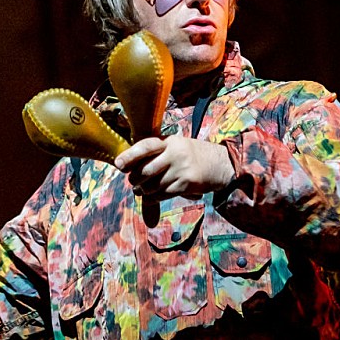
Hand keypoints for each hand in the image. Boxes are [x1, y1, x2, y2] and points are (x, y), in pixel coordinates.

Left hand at [113, 135, 233, 200]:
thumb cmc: (191, 155)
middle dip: (135, 180)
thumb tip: (130, 170)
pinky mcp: (187, 184)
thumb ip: (156, 155)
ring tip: (144, 190)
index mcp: (169, 141)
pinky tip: (153, 196)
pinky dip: (154, 198)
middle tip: (134, 182)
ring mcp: (182, 169)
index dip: (130, 155)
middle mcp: (175, 153)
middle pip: (146, 170)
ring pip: (153, 185)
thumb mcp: (176, 147)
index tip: (118, 164)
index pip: (146, 146)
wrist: (221, 163)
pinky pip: (163, 194)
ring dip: (144, 191)